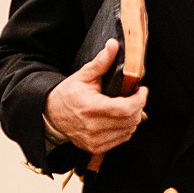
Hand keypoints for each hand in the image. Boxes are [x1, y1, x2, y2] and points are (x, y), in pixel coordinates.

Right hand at [43, 39, 146, 156]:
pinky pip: (122, 139)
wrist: (51, 115)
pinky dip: (126, 128)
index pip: (125, 109)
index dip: (139, 100)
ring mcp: (95, 140)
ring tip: (127, 106)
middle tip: (135, 96)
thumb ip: (101, 62)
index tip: (142, 90)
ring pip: (129, 131)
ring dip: (133, 118)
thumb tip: (113, 45)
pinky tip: (120, 118)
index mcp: (91, 108)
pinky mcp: (96, 147)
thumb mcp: (83, 75)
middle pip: (130, 120)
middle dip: (138, 107)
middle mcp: (93, 127)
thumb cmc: (67, 94)